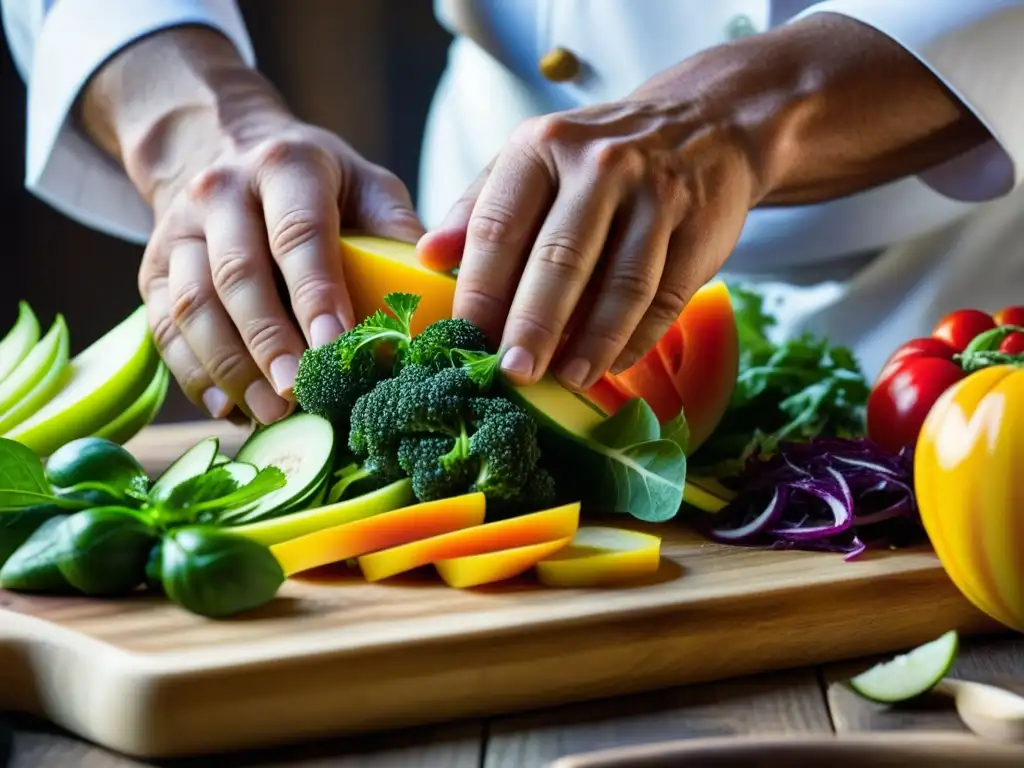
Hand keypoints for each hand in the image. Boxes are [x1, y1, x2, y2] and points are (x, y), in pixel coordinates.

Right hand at [81, 29, 424, 423]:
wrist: (219, 145)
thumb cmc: (314, 180)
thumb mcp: (363, 183)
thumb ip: (398, 232)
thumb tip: (444, 295)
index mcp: (285, 166)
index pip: (299, 235)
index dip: (317, 295)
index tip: (338, 349)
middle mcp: (221, 192)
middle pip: (238, 276)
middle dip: (270, 343)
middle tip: (302, 394)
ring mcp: (178, 231)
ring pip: (192, 307)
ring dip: (231, 368)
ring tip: (273, 413)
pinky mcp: (152, 269)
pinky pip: (164, 329)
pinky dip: (196, 376)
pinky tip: (232, 409)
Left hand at [419, 99, 758, 391]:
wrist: (702, 124)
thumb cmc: (597, 157)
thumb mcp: (532, 161)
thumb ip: (478, 207)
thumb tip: (425, 258)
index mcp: (543, 147)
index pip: (498, 227)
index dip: (480, 291)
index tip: (466, 340)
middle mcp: (600, 166)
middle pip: (560, 260)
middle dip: (533, 325)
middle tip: (513, 374)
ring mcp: (656, 196)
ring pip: (621, 284)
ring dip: (591, 342)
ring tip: (566, 380)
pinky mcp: (700, 229)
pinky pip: (665, 297)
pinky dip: (636, 338)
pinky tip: (611, 364)